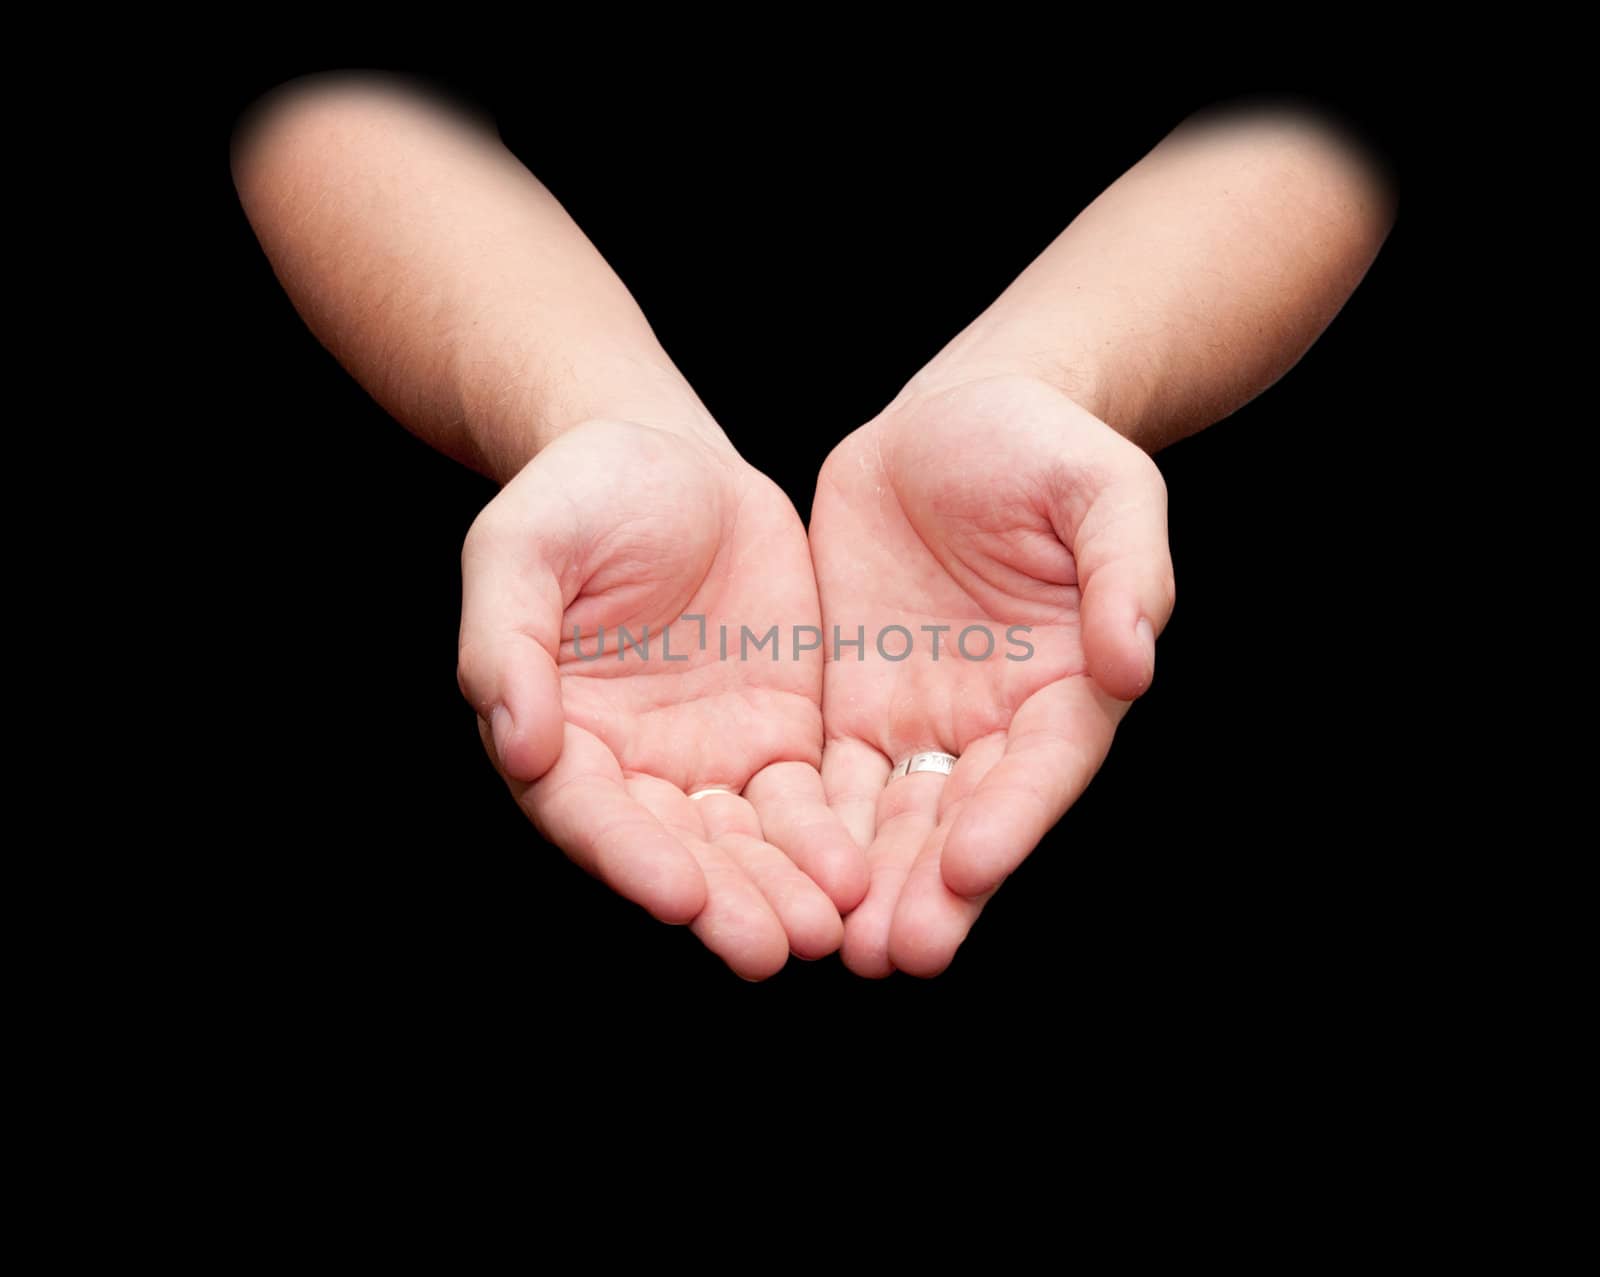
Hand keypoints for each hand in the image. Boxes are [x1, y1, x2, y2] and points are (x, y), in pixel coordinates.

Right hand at [458, 419, 866, 978]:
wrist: (670, 461)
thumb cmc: (576, 497)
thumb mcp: (521, 548)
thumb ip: (506, 642)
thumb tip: (518, 743)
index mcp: (556, 736)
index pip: (588, 814)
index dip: (629, 858)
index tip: (676, 896)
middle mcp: (630, 770)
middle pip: (674, 851)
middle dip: (722, 903)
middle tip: (769, 949)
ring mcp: (707, 761)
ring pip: (744, 845)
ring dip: (782, 891)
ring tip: (826, 930)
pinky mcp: (776, 740)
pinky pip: (804, 803)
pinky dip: (828, 842)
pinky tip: (859, 874)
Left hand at [809, 375, 1174, 975]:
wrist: (956, 418)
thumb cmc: (1045, 447)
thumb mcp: (1103, 487)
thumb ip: (1125, 568)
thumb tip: (1133, 660)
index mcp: (1069, 682)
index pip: (1043, 767)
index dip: (1012, 820)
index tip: (970, 869)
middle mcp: (997, 721)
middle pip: (966, 818)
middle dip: (933, 887)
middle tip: (897, 953)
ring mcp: (923, 718)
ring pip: (895, 818)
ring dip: (870, 883)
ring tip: (842, 946)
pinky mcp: (855, 704)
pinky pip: (828, 778)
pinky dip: (812, 829)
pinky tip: (782, 874)